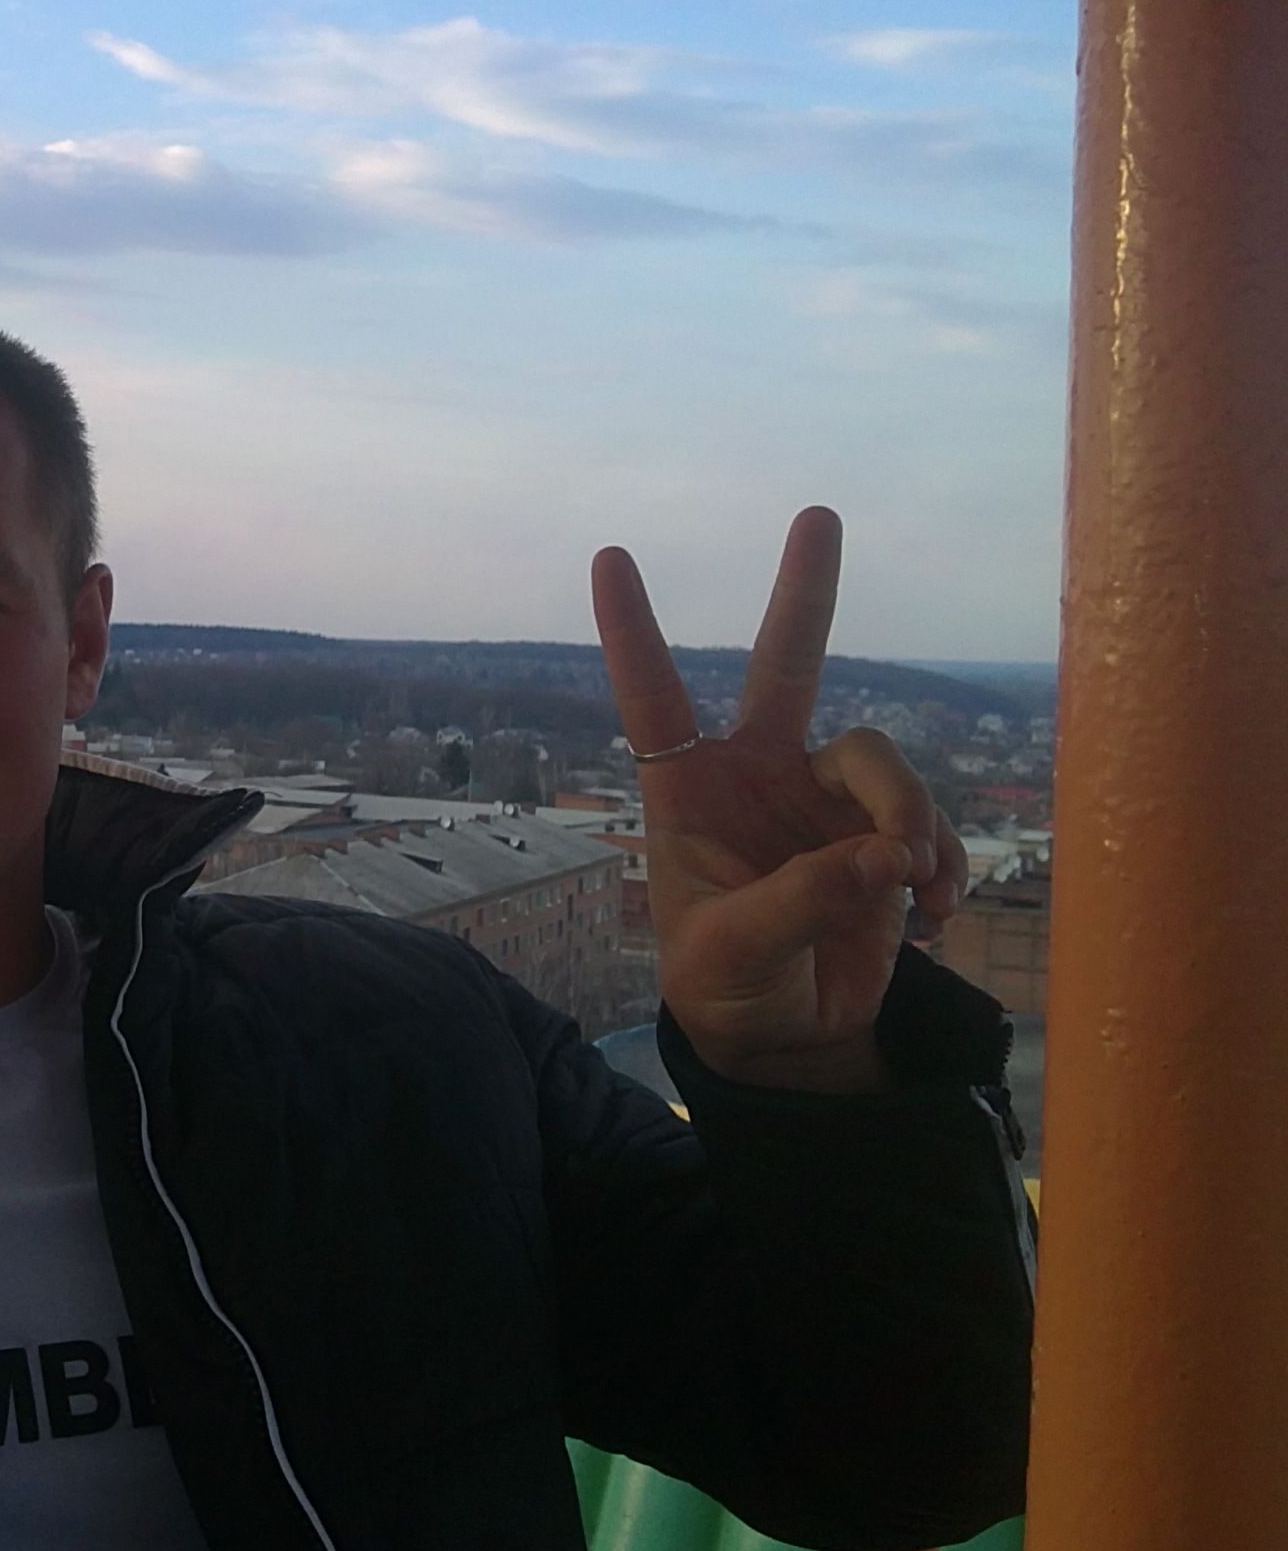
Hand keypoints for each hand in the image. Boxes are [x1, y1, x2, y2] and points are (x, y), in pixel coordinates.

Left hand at [591, 509, 967, 1093]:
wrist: (791, 1036)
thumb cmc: (728, 989)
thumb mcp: (732, 956)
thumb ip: (799, 902)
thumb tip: (883, 855)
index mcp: (689, 790)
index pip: (653, 698)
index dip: (632, 632)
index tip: (609, 557)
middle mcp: (757, 774)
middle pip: (786, 664)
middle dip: (804, 591)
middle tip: (818, 513)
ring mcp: (824, 797)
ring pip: (882, 758)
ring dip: (907, 816)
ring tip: (908, 884)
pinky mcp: (883, 833)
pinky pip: (928, 820)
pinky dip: (940, 863)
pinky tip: (933, 914)